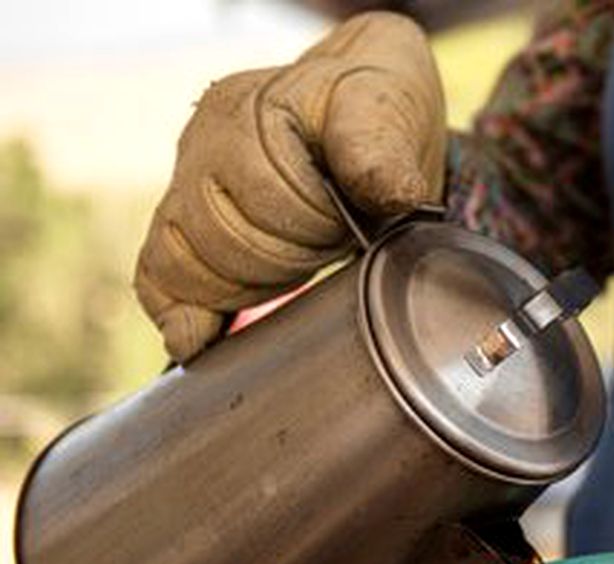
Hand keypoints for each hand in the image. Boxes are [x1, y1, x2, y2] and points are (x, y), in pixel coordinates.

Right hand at [134, 12, 446, 361]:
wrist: (352, 110)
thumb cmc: (369, 112)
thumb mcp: (387, 115)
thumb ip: (382, 152)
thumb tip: (391, 197)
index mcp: (245, 112)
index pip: (266, 201)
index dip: (314, 227)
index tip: (348, 218)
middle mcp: (199, 147)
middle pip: (217, 241)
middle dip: (284, 260)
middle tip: (328, 242)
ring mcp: (184, 187)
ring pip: (183, 266)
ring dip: (244, 288)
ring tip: (295, 267)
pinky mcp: (182, 227)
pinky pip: (158, 277)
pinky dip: (179, 312)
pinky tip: (199, 338)